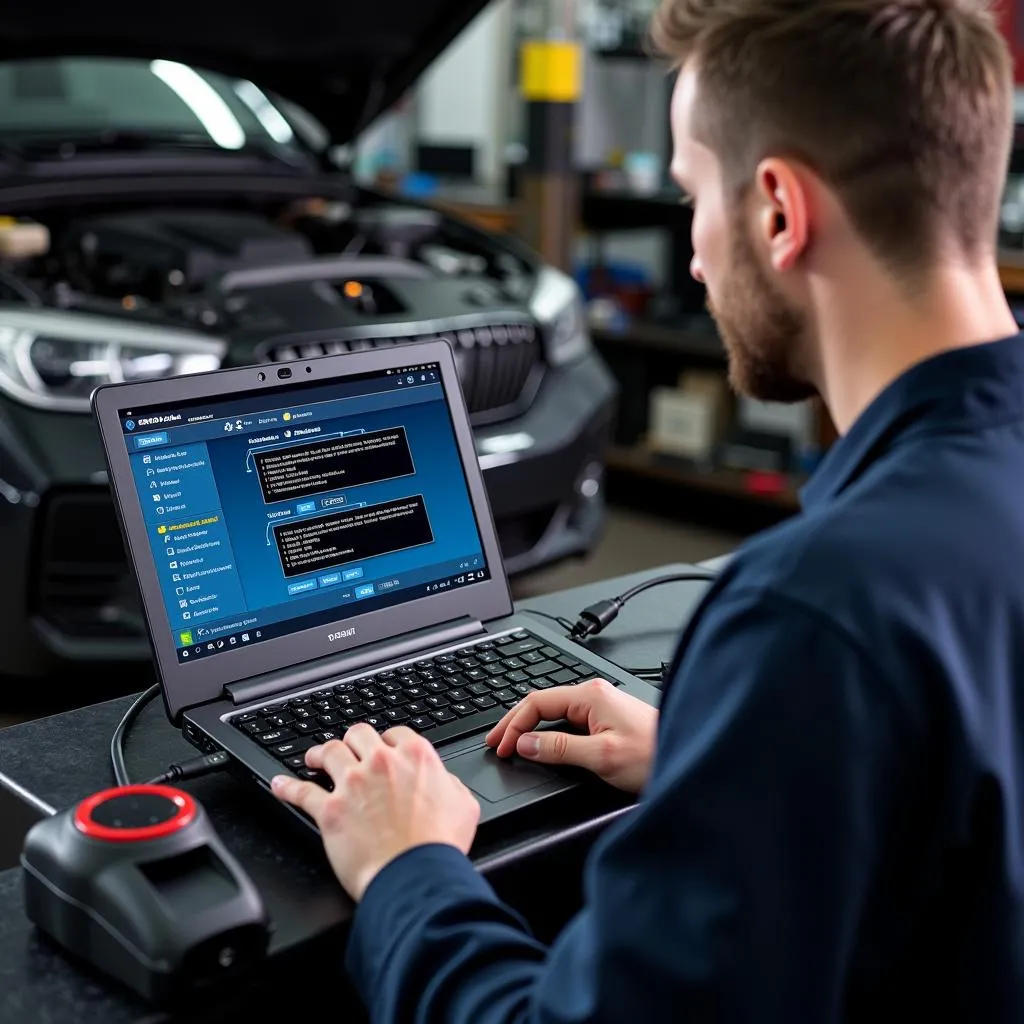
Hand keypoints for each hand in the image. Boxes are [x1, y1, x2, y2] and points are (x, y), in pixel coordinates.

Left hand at [271, 724, 480, 900]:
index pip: (395, 733)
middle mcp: (381, 763)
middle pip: (358, 734)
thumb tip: (444, 782)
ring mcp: (352, 784)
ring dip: (319, 754)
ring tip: (314, 758)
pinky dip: (287, 787)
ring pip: (328, 752)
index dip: (387, 741)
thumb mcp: (464, 805)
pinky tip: (280, 784)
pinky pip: (301, 792)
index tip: (383, 750)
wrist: (416, 877)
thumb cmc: (440, 846)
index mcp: (415, 756)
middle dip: (352, 741)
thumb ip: (450, 785)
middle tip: (348, 750)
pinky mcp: (329, 810)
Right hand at [485, 678, 657, 793]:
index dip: (513, 725)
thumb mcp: (602, 757)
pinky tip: (541, 742)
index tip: (501, 747)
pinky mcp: (607, 720)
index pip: (537, 702)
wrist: (688, 756)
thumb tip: (525, 743)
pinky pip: (568, 720)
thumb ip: (560, 748)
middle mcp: (595, 695)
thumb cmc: (654, 755)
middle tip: (495, 742)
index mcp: (590, 696)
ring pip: (554, 712)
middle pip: (542, 703)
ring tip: (512, 742)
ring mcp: (602, 706)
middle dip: (514, 722)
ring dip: (530, 727)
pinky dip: (548, 731)